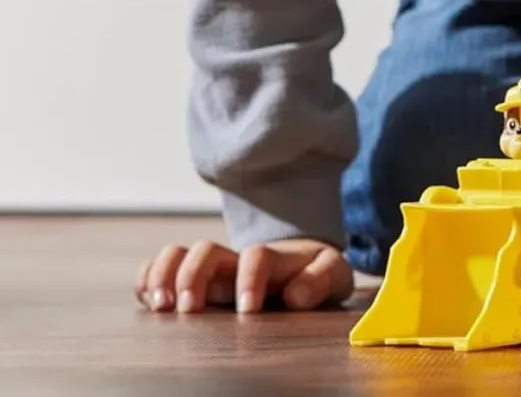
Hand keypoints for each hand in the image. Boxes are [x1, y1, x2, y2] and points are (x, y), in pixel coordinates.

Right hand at [134, 237, 353, 314]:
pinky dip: (148, 278)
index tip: (249, 310)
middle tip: (188, 310)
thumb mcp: (332, 273)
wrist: (303, 265)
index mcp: (272, 259)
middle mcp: (235, 260)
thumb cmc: (315, 273)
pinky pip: (162, 268)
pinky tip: (146, 300)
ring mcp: (212, 268)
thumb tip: (296, 295)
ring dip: (164, 275)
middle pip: (206, 250)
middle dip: (193, 276)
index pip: (257, 256)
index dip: (250, 279)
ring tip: (160, 307)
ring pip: (179, 255)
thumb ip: (322, 279)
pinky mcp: (194, 280)